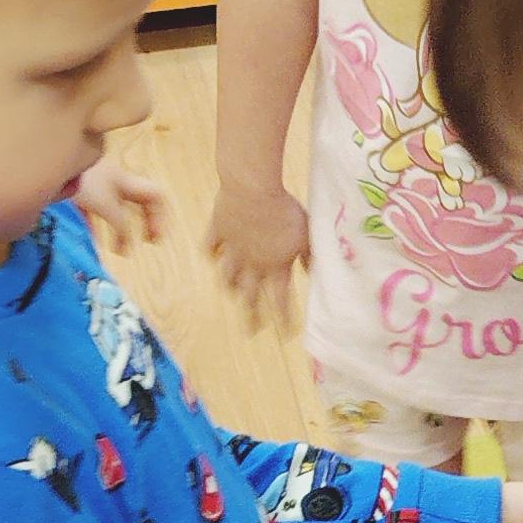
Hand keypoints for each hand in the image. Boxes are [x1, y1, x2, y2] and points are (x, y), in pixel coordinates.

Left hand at [75, 149, 166, 252]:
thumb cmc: (83, 178)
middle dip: (146, 222)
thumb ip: (120, 224)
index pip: (156, 196)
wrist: (51, 158)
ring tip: (118, 248)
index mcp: (128, 182)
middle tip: (148, 241)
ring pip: (118, 208)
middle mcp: (117, 182)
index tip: (156, 239)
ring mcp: (99, 185)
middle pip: (140, 202)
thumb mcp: (106, 204)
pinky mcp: (83, 190)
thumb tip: (128, 242)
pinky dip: (98, 226)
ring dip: (121, 228)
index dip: (162, 217)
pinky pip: (96, 211)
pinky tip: (93, 239)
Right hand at [208, 180, 309, 321]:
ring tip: (232, 292)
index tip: (286, 334)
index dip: (283, 319)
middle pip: (250, 297)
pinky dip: (211, 254)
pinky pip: (210, 248)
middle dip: (251, 316)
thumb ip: (309, 256)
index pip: (281, 301)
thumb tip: (312, 272)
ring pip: (226, 276)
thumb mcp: (306, 234)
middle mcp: (251, 264)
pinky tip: (213, 256)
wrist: (252, 188)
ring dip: (229, 287)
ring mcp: (231, 249)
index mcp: (275, 267)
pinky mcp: (218, 230)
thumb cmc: (285, 211)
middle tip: (251, 331)